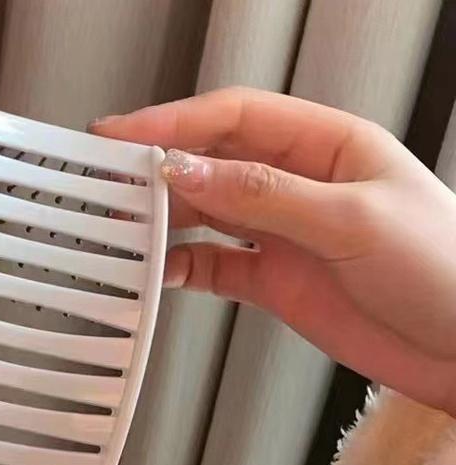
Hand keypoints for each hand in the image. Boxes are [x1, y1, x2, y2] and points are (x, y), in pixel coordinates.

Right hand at [90, 87, 455, 415]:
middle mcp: (299, 186)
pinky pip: (213, 267)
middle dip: (157, 170)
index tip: (122, 138)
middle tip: (106, 184)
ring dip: (163, 221)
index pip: (236, 118)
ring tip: (121, 229)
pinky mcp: (274, 282)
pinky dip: (180, 270)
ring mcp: (283, 236)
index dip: (174, 122)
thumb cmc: (441, 270)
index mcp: (328, 146)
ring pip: (206, 216)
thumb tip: (187, 171)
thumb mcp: (351, 219)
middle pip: (212, 164)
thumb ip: (263, 195)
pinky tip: (158, 272)